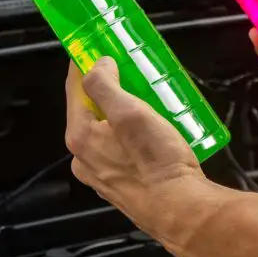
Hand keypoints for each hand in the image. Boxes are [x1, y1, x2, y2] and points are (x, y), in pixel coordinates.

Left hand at [64, 58, 226, 256]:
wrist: (183, 212)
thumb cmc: (156, 162)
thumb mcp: (130, 112)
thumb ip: (105, 85)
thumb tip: (97, 65)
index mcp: (80, 137)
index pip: (74, 89)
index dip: (83, 62)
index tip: (93, 43)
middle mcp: (85, 158)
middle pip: (90, 110)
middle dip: (107, 89)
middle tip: (128, 71)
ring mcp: (102, 175)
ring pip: (107, 131)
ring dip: (121, 112)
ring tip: (146, 98)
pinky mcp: (122, 186)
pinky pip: (121, 149)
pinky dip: (132, 134)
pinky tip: (154, 130)